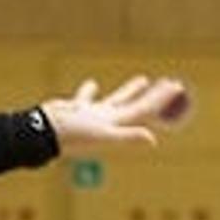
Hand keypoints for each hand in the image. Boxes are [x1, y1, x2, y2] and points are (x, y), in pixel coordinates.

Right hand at [40, 76, 188, 153]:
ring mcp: (93, 115)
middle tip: (171, 82)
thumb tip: (153, 140)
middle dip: (153, 94)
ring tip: (143, 79)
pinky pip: (86, 98)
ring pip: (116, 99)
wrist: (43, 133)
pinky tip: (93, 85)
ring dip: (130, 90)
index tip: (176, 86)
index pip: (144, 109)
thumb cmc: (72, 135)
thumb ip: (127, 136)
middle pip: (137, 105)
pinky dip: (90, 91)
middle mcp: (108, 119)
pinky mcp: (77, 110)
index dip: (161, 99)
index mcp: (115, 123)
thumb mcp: (102, 134)